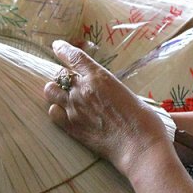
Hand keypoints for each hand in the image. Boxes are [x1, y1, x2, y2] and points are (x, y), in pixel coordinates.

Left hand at [44, 41, 172, 177]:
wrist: (139, 146)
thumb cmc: (142, 119)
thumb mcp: (126, 92)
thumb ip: (107, 87)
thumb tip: (100, 89)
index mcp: (99, 77)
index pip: (73, 56)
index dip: (63, 49)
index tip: (56, 46)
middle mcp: (82, 90)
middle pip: (61, 75)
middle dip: (64, 76)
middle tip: (71, 81)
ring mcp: (74, 109)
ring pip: (51, 91)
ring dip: (55, 90)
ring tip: (63, 95)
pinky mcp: (72, 128)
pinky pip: (52, 113)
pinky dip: (56, 110)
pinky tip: (64, 112)